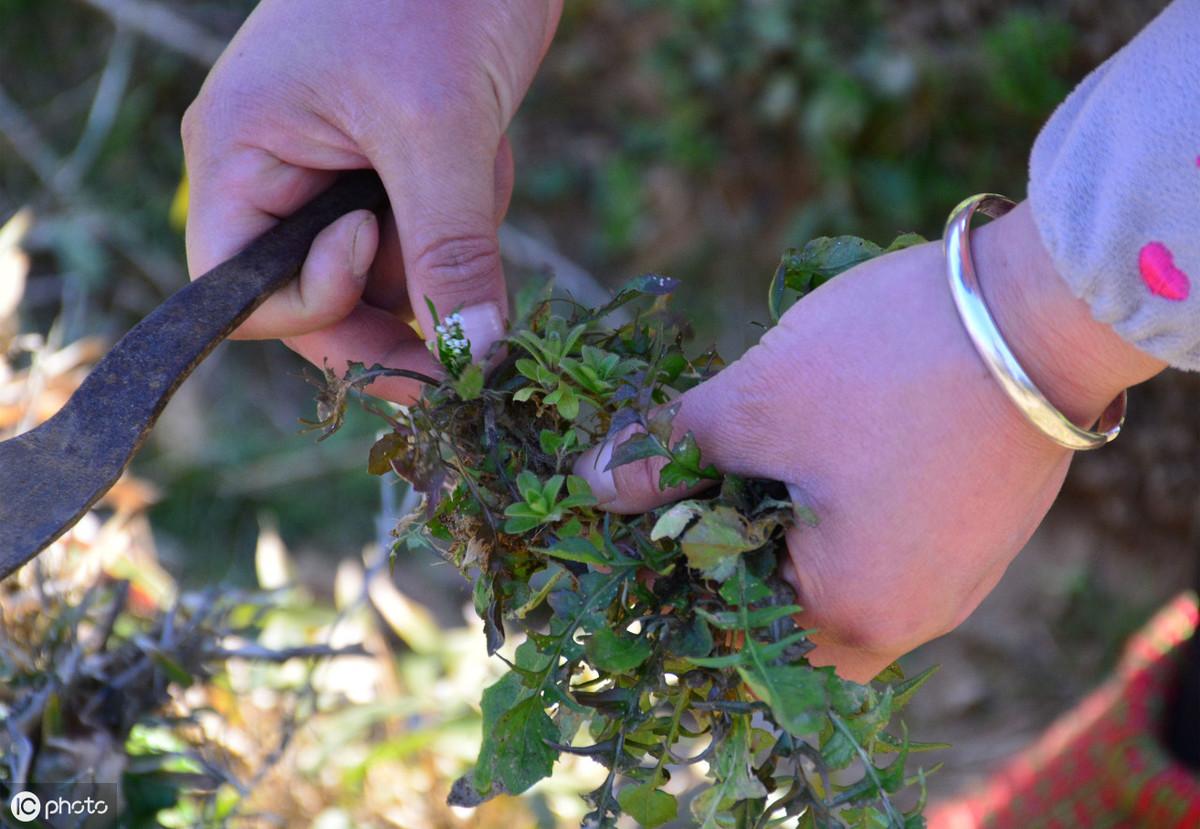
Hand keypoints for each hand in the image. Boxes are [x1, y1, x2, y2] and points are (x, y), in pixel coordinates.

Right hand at [182, 0, 561, 400]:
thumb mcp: (439, 127)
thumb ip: (448, 249)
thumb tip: (470, 355)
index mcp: (237, 158)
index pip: (245, 300)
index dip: (319, 311)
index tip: (380, 251)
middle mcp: (274, 178)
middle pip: (326, 301)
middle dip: (406, 289)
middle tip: (471, 277)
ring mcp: (334, 176)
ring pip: (392, 274)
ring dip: (450, 240)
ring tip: (474, 152)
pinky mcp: (392, 169)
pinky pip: (427, 236)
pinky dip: (467, 212)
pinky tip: (485, 143)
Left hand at [576, 202, 1164, 681]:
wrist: (1040, 305)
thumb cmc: (887, 365)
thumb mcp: (754, 406)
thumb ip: (666, 453)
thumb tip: (589, 481)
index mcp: (854, 613)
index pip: (733, 635)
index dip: (677, 578)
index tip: (650, 516)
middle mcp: (913, 618)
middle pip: (786, 612)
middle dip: (730, 549)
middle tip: (694, 482)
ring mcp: (956, 578)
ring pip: (836, 577)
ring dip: (783, 527)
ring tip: (753, 456)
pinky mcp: (978, 532)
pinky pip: (885, 547)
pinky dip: (838, 513)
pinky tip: (818, 452)